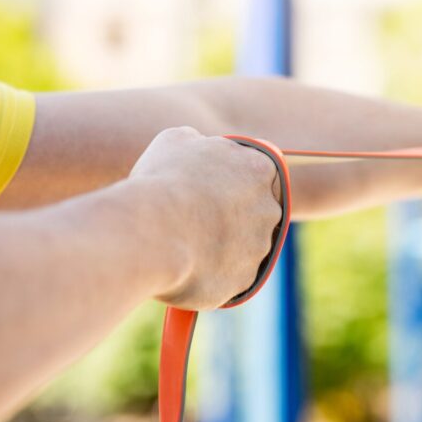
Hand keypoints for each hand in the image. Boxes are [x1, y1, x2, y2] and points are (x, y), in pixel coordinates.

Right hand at [130, 126, 282, 309]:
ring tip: (180, 244)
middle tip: (191, 220)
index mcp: (257, 168)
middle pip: (251, 213)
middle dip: (226, 218)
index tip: (207, 191)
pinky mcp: (244, 280)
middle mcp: (267, 208)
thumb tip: (198, 147)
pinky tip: (183, 265)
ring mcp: (258, 246)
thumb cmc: (161, 183)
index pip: (256, 175)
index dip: (228, 184)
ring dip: (215, 248)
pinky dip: (207, 274)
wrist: (154, 234)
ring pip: (238, 248)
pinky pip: (226, 277)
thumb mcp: (174, 141)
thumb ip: (196, 143)